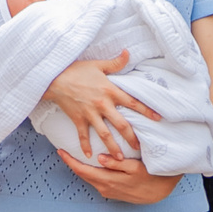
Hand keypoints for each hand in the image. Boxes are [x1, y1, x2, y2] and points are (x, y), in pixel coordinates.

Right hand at [43, 51, 160, 159]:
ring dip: (112, 147)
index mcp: (110, 91)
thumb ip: (115, 63)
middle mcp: (102, 104)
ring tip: (119, 159)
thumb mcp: (98, 65)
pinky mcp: (78, 119)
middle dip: (131, 137)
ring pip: (104, 134)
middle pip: (121, 124)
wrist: (54, 77)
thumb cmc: (77, 70)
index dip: (146, 111)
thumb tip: (128, 52)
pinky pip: (83, 135)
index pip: (132, 102)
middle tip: (139, 148)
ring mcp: (89, 114)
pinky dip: (85, 146)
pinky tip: (89, 156)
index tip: (158, 119)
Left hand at [57, 150, 179, 204]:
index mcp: (108, 181)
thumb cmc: (149, 177)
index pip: (83, 170)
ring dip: (81, 167)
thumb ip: (117, 163)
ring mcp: (108, 191)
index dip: (70, 160)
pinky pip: (96, 180)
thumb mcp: (135, 168)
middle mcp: (105, 188)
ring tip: (74, 155)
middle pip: (83, 174)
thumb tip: (99, 158)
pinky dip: (90, 172)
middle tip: (63, 150)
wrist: (159, 193)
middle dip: (72, 163)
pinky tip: (90, 164)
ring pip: (89, 178)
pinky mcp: (112, 192)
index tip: (60, 151)